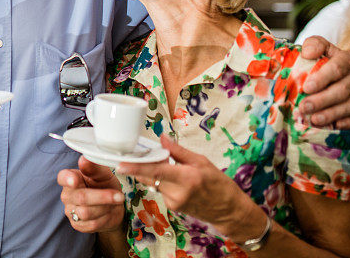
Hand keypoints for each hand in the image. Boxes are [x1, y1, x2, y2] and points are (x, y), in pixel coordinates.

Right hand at [57, 156, 124, 232]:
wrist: (112, 206)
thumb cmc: (104, 185)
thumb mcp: (103, 174)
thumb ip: (94, 167)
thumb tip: (84, 159)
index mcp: (70, 177)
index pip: (63, 177)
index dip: (67, 179)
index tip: (74, 180)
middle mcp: (67, 195)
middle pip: (81, 197)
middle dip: (102, 197)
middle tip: (119, 196)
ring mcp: (70, 211)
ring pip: (86, 212)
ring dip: (105, 207)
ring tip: (115, 202)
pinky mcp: (78, 224)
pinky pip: (92, 224)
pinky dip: (105, 218)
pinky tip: (109, 211)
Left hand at [116, 136, 263, 240]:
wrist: (228, 210)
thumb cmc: (219, 184)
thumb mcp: (201, 162)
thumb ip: (178, 151)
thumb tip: (161, 138)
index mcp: (186, 178)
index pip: (156, 171)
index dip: (137, 168)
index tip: (121, 165)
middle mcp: (177, 192)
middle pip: (149, 177)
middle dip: (139, 165)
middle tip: (133, 153)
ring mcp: (173, 202)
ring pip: (153, 182)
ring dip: (151, 172)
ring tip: (163, 163)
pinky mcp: (171, 207)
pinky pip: (159, 189)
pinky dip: (160, 180)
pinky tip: (172, 178)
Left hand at [298, 36, 349, 128]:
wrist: (327, 69)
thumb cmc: (318, 59)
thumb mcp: (316, 46)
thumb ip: (313, 44)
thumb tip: (308, 53)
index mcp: (346, 60)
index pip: (337, 68)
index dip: (322, 78)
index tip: (306, 87)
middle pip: (341, 90)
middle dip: (322, 100)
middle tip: (304, 106)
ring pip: (348, 106)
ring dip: (330, 114)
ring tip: (313, 119)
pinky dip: (345, 123)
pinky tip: (333, 125)